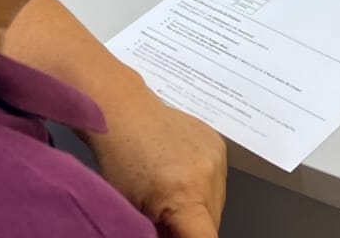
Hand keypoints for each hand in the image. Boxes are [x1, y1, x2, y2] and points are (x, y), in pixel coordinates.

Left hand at [87, 86, 226, 237]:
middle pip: (213, 222)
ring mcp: (217, 158)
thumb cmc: (119, 161)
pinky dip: (202, 185)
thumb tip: (174, 236)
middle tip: (168, 218)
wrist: (126, 112)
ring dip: (200, 206)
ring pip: (218, 203)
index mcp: (184, 196)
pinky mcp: (219, 145)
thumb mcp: (132, 209)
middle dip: (193, 227)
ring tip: (173, 192)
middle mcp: (208, 177)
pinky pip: (218, 180)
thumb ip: (159, 232)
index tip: (182, 235)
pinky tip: (181, 174)